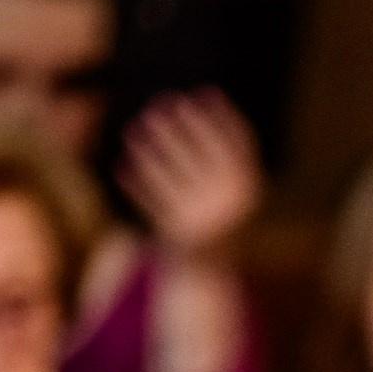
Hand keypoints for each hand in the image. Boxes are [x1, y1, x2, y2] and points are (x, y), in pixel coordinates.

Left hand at [119, 89, 262, 259]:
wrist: (211, 279)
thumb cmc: (219, 222)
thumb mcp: (233, 196)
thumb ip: (228, 160)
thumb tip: (209, 105)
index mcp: (249, 193)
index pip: (238, 144)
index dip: (223, 117)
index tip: (207, 92)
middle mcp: (230, 206)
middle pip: (204, 155)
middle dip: (185, 127)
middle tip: (163, 101)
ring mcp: (204, 221)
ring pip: (172, 175)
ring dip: (151, 150)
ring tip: (135, 129)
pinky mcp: (178, 236)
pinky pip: (152, 203)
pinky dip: (136, 186)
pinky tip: (123, 167)